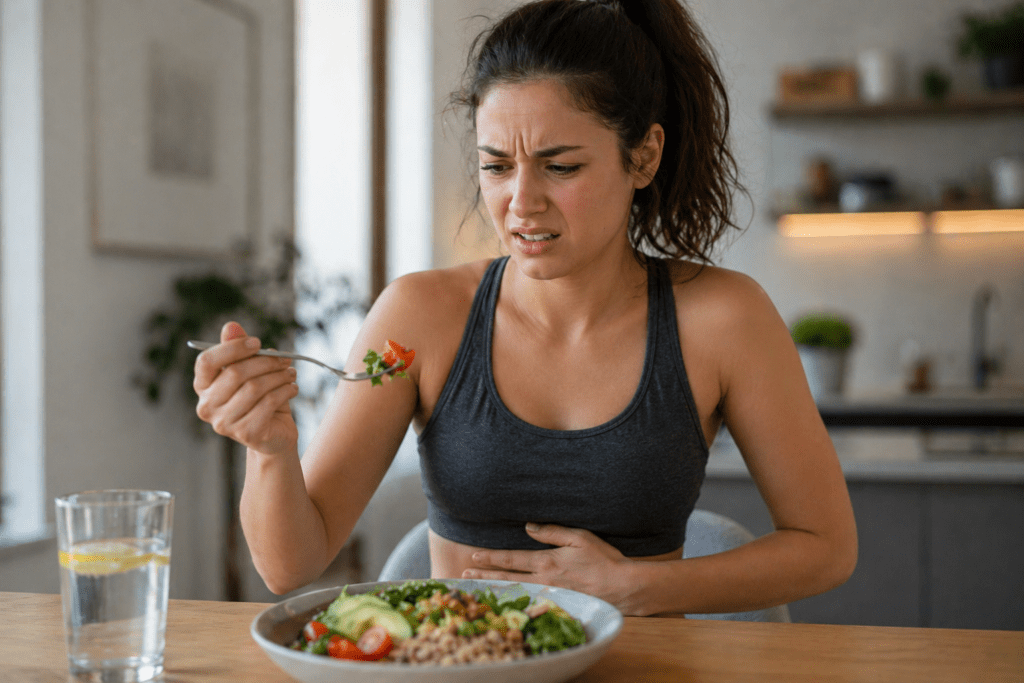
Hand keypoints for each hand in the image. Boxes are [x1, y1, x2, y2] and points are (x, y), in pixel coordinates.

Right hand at [193, 321, 299, 454]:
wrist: (274, 434)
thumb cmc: (260, 399)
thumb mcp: (251, 372)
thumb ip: (239, 350)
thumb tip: (231, 326)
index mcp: (203, 387)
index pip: (206, 362)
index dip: (232, 348)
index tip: (257, 343)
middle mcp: (207, 407)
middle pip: (235, 373)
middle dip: (265, 362)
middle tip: (285, 360)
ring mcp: (224, 423)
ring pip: (254, 388)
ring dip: (278, 376)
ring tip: (291, 374)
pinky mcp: (246, 433)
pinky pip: (268, 403)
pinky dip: (285, 391)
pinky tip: (293, 388)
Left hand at [461, 523, 633, 609]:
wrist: (622, 587)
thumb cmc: (603, 559)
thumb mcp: (579, 537)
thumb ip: (552, 532)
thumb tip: (528, 527)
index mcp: (546, 562)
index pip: (511, 559)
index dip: (491, 558)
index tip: (474, 556)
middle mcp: (543, 580)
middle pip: (508, 577)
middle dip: (485, 574)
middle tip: (465, 573)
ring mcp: (549, 594)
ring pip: (516, 591)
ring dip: (495, 587)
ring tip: (477, 585)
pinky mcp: (557, 603)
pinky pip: (530, 600)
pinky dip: (514, 599)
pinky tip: (506, 598)